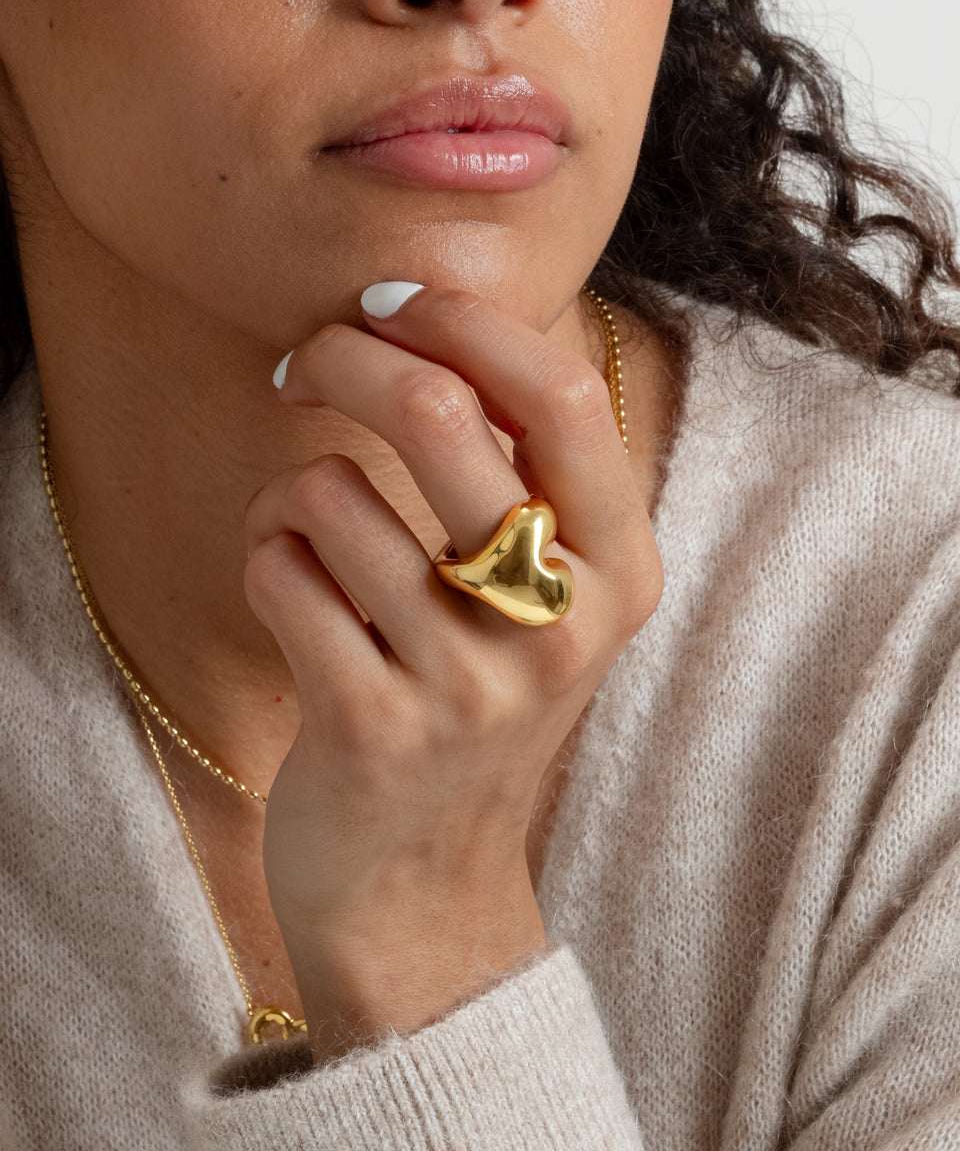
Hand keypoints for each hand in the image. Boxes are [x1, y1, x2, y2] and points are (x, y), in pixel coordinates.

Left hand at [243, 286, 661, 1058]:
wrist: (424, 887)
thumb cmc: (471, 704)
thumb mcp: (539, 600)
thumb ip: (519, 478)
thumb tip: (418, 327)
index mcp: (620, 571)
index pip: (557, 393)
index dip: (462, 320)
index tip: (387, 303)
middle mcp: (563, 623)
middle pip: (434, 412)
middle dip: (344, 358)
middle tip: (304, 366)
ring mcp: (471, 680)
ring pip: (329, 492)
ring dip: (290, 492)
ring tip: (307, 542)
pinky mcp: (374, 724)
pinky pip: (277, 569)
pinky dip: (263, 560)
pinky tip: (293, 607)